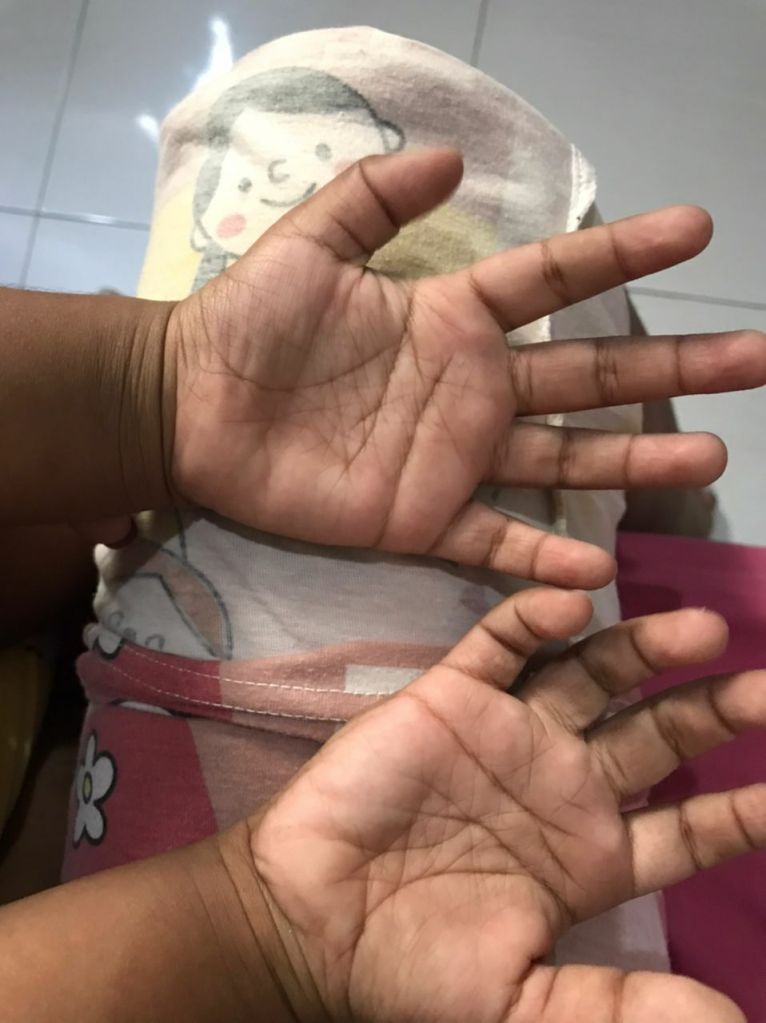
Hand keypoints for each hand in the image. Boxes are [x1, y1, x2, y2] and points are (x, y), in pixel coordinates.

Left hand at [167, 147, 765, 587]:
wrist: (190, 409)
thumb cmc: (246, 323)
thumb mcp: (309, 243)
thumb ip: (374, 196)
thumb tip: (452, 156)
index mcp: (452, 318)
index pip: (555, 280)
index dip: (623, 254)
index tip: (698, 232)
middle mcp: (471, 389)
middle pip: (589, 377)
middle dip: (673, 369)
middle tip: (753, 362)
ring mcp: (452, 460)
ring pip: (563, 461)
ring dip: (634, 462)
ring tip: (708, 457)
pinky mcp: (419, 520)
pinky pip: (493, 543)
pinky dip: (541, 558)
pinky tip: (597, 566)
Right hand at [242, 588, 764, 1022]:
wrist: (308, 923)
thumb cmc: (414, 968)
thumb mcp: (524, 1006)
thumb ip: (620, 1009)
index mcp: (593, 854)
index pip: (690, 825)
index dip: (743, 808)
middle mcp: (564, 783)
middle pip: (656, 735)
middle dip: (711, 709)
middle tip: (764, 689)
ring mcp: (511, 732)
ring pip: (592, 675)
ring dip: (643, 649)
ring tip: (699, 630)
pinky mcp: (453, 695)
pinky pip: (503, 645)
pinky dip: (536, 620)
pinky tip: (574, 603)